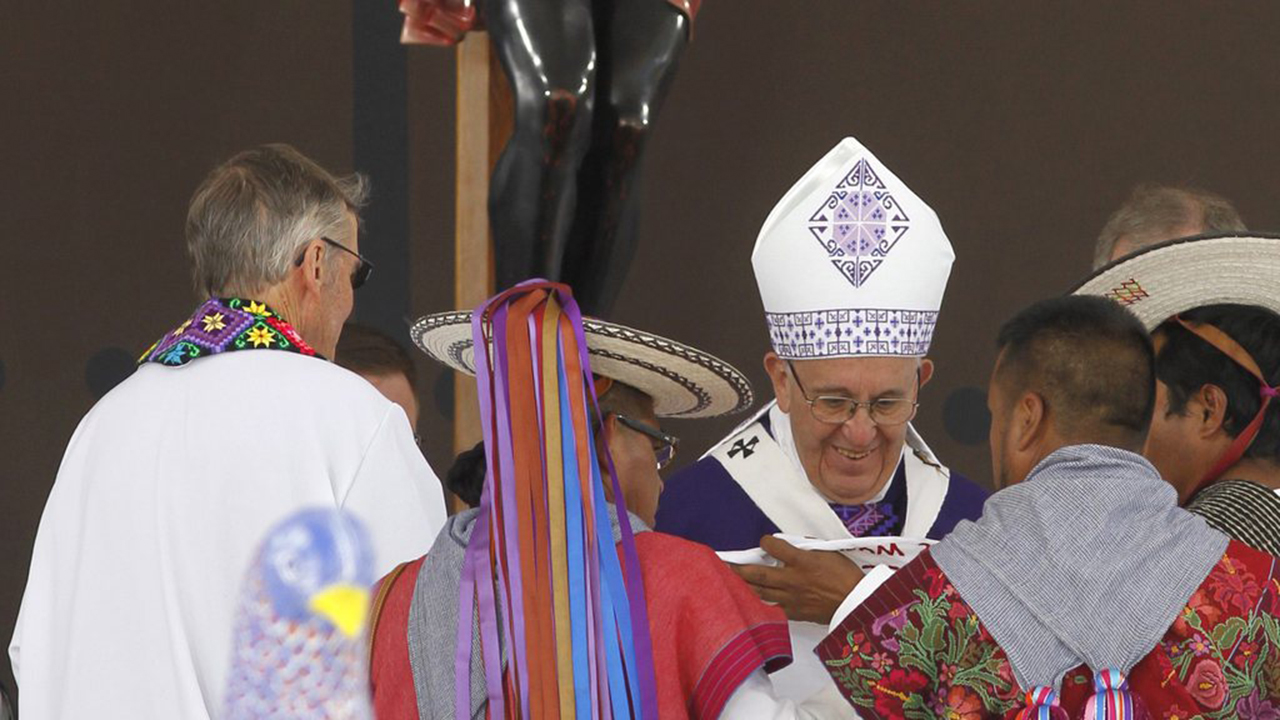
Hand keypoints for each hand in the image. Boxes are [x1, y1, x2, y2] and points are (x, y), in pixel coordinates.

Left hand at [730, 535, 865, 624]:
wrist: (856, 602)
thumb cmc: (845, 576)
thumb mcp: (828, 553)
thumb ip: (806, 548)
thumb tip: (791, 545)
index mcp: (802, 561)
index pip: (774, 546)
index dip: (766, 542)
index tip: (764, 541)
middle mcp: (792, 579)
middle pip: (758, 573)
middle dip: (738, 568)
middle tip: (722, 564)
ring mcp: (791, 598)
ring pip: (759, 592)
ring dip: (742, 586)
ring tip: (727, 582)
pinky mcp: (794, 612)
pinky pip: (770, 608)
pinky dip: (757, 604)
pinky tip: (746, 602)